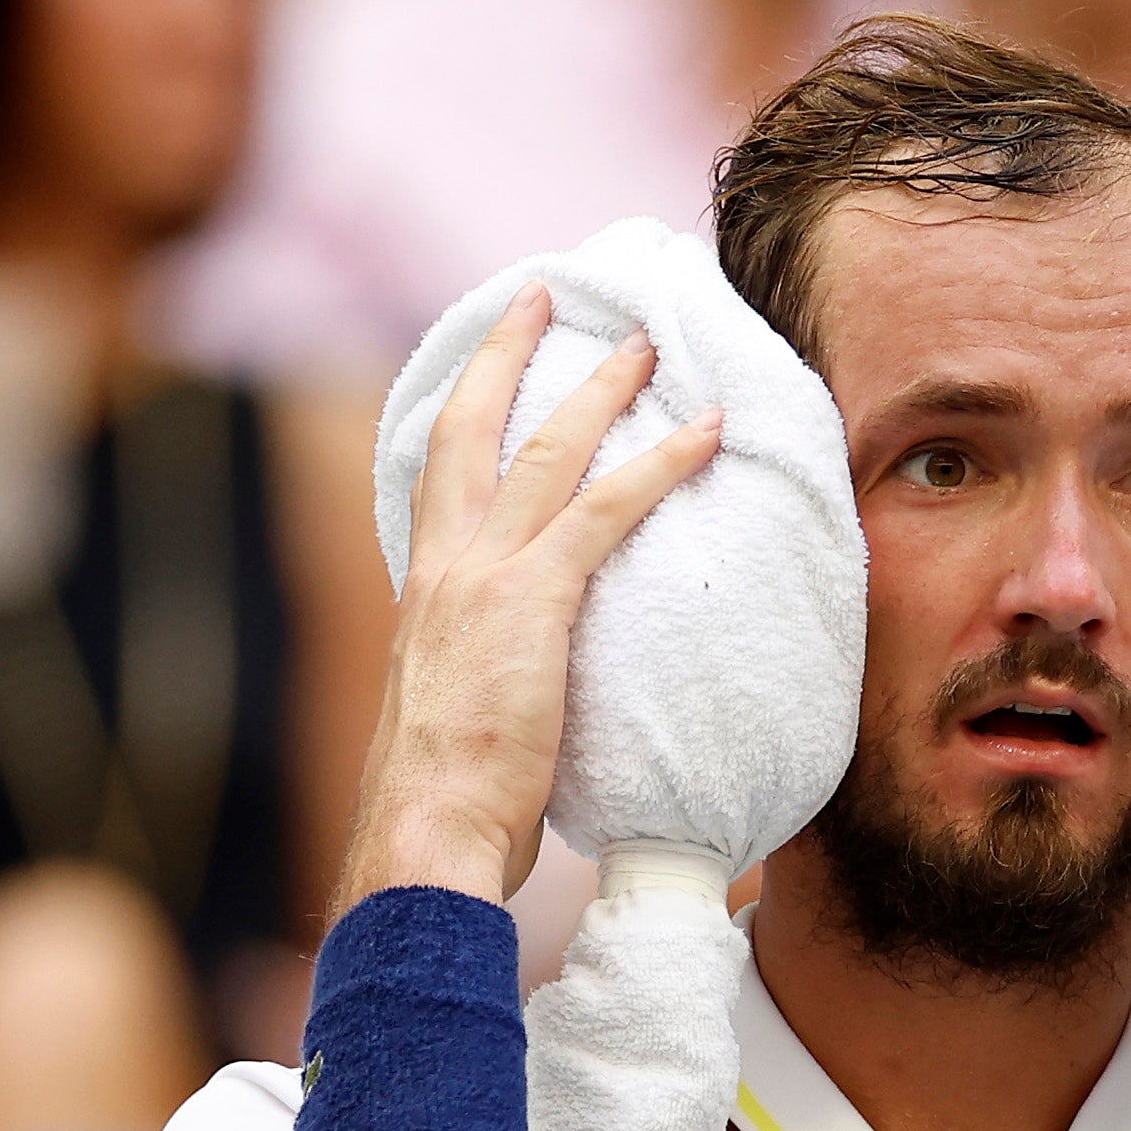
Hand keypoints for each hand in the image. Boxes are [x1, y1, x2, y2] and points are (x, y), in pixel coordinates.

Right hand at [335, 284, 722, 907]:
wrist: (426, 833)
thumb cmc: (443, 807)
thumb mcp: (452, 725)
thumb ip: (481, 686)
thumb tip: (510, 698)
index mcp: (422, 596)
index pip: (437, 481)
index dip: (461, 417)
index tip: (483, 373)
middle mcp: (444, 569)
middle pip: (471, 431)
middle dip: (506, 355)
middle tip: (540, 297)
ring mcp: (485, 578)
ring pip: (546, 451)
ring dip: (600, 389)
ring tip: (645, 345)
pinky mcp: (534, 601)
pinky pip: (607, 510)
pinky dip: (661, 465)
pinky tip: (708, 432)